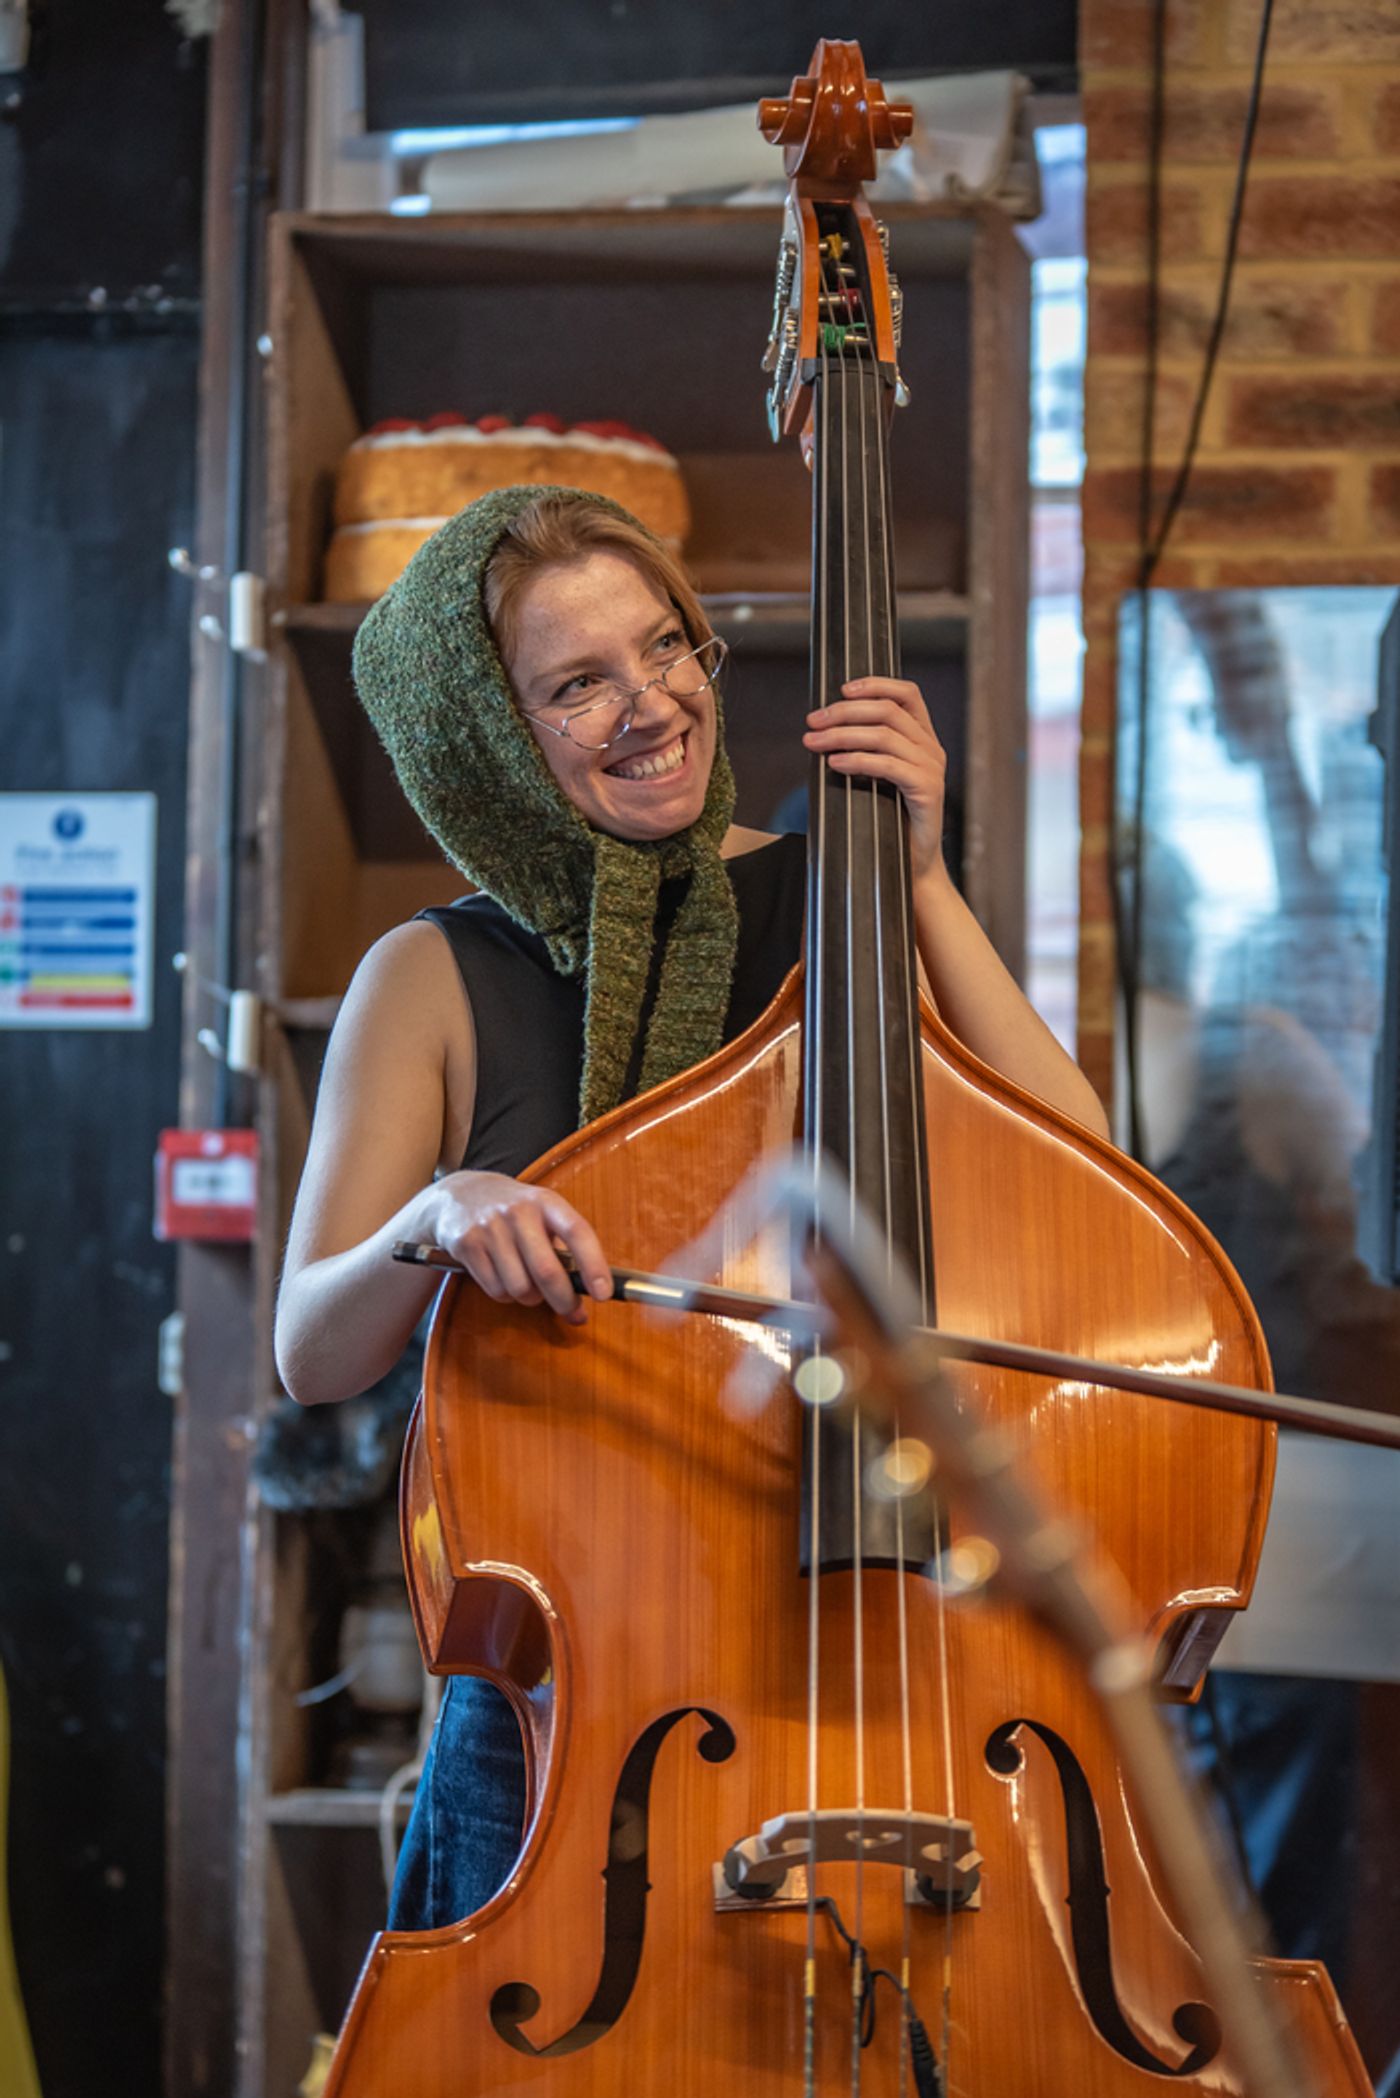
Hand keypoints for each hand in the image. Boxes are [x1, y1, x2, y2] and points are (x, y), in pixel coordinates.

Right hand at [430, 1170, 612, 1323]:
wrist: (462, 1193)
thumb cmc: (516, 1212)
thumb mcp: (544, 1214)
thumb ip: (566, 1249)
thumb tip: (592, 1295)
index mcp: (546, 1202)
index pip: (577, 1232)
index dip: (594, 1265)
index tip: (604, 1294)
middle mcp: (519, 1212)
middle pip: (547, 1271)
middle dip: (564, 1300)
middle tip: (572, 1312)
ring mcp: (490, 1227)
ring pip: (520, 1287)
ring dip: (531, 1298)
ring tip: (530, 1286)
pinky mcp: (467, 1244)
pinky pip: (495, 1290)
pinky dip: (506, 1296)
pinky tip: (506, 1280)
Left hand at [802, 677, 947, 882]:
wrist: (913, 865)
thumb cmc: (889, 821)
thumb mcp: (877, 777)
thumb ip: (864, 750)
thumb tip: (823, 730)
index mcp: (922, 738)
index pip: (907, 694)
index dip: (875, 684)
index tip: (841, 690)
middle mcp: (931, 748)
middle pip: (888, 711)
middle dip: (844, 712)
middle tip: (813, 721)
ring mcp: (932, 768)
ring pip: (885, 735)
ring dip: (842, 735)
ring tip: (814, 743)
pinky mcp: (927, 791)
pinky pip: (889, 766)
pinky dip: (858, 761)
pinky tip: (834, 764)